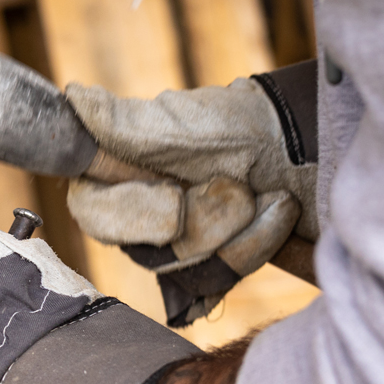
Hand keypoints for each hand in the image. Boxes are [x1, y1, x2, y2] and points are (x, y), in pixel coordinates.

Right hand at [65, 68, 317, 324]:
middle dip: (203, 218)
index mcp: (121, 177)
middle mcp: (141, 217)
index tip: (175, 196)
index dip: (131, 213)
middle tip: (236, 184)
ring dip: (238, 229)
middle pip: (146, 251)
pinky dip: (253, 248)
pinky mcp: (211, 272)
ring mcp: (176, 251)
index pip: (92, 212)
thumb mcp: (184, 123)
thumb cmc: (243, 129)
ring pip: (187, 270)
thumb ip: (124, 123)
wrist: (311, 149)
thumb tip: (73, 98)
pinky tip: (275, 216)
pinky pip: (215, 286)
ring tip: (267, 196)